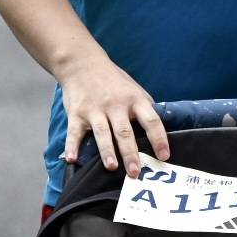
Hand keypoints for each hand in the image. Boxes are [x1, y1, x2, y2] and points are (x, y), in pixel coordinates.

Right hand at [58, 53, 171, 175]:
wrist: (82, 63)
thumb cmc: (112, 81)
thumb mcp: (134, 89)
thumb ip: (145, 108)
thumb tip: (159, 131)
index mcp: (134, 100)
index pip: (151, 120)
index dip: (159, 139)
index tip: (164, 156)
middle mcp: (115, 105)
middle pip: (125, 132)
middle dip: (130, 153)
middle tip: (136, 172)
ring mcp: (95, 110)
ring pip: (102, 133)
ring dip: (107, 151)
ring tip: (112, 167)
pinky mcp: (76, 113)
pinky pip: (74, 132)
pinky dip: (72, 146)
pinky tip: (72, 159)